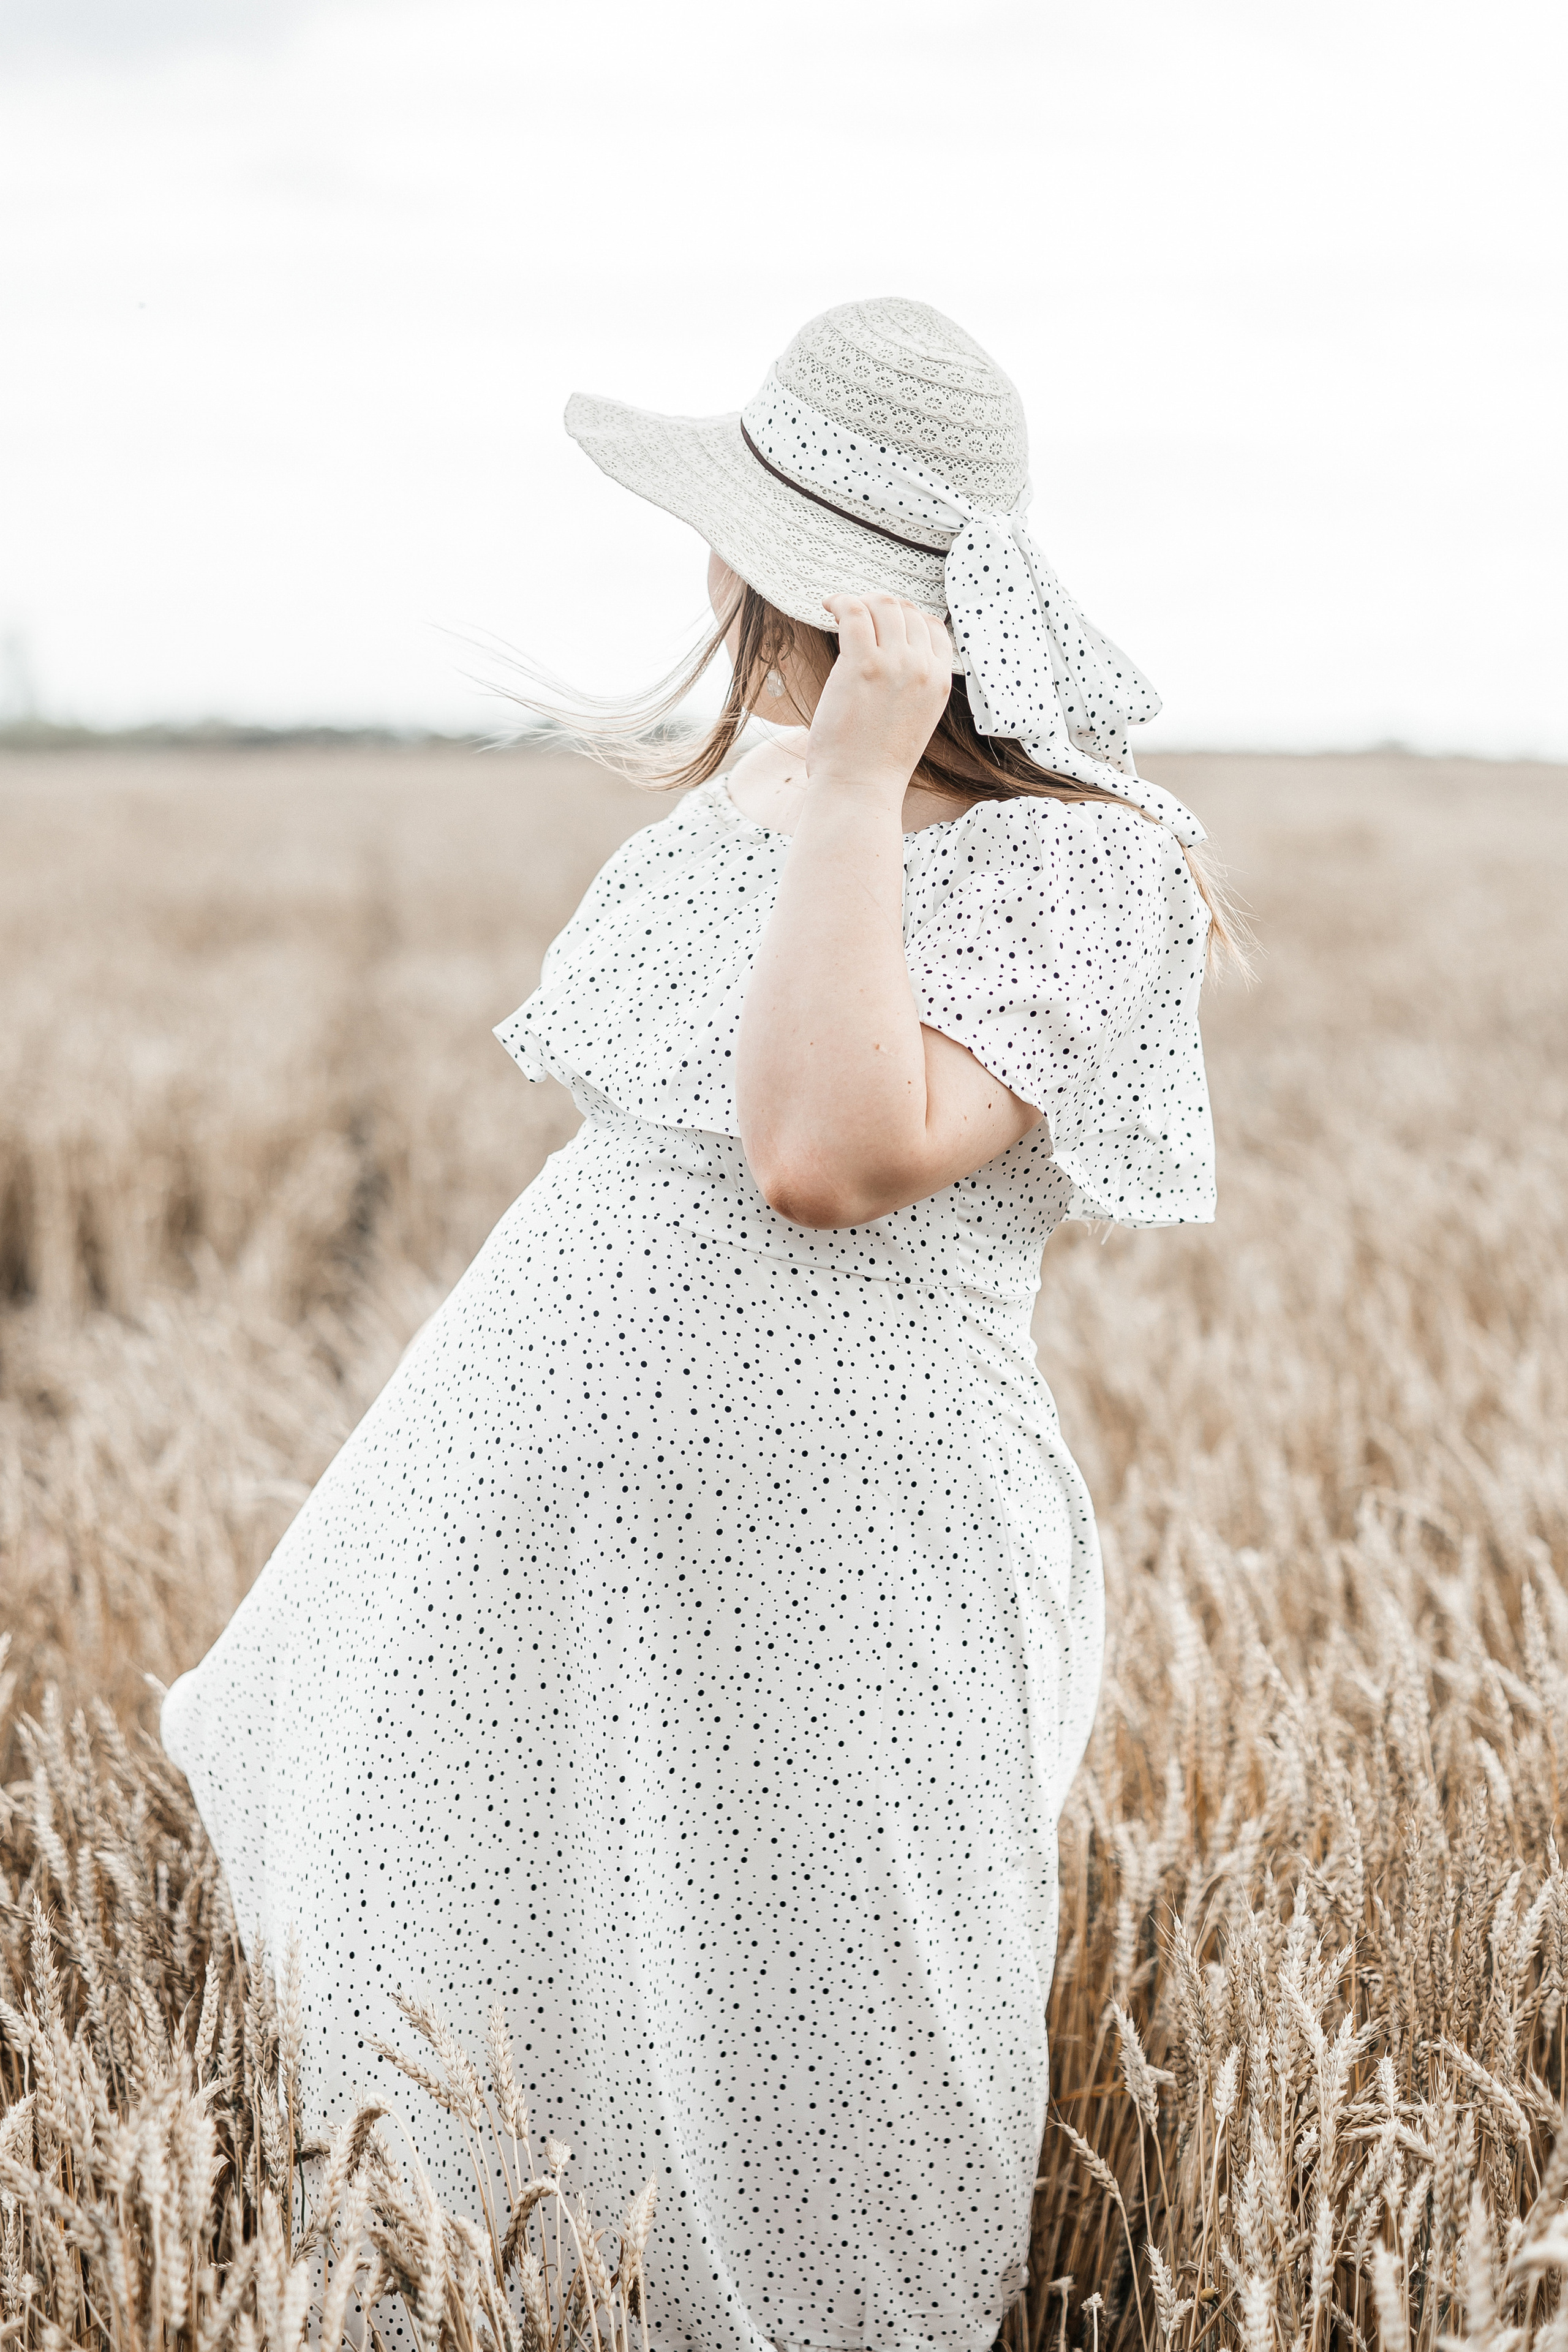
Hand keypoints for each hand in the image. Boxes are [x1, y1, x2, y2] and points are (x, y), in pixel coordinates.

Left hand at [808, 594, 951, 804]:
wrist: (860, 787)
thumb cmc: (877, 761)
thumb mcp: (914, 718)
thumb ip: (912, 684)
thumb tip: (890, 652)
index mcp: (940, 682)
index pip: (933, 626)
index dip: (906, 616)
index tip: (882, 622)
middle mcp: (922, 668)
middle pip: (907, 609)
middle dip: (880, 606)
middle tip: (856, 616)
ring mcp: (895, 664)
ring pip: (882, 604)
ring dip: (859, 601)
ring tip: (841, 613)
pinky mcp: (862, 665)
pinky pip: (854, 612)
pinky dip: (840, 600)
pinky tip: (828, 605)